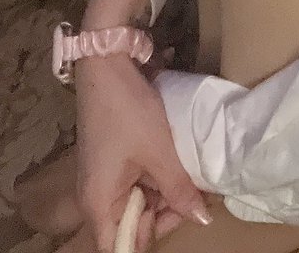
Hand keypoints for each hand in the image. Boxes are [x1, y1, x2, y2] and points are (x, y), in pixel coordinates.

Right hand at [75, 53, 210, 252]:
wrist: (108, 63)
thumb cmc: (128, 112)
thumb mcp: (159, 152)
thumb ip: (179, 189)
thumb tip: (201, 219)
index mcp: (99, 203)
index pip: (120, 245)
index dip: (150, 237)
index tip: (181, 216)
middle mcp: (98, 196)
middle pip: (132, 223)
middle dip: (166, 213)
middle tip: (199, 194)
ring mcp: (106, 176)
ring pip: (139, 201)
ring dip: (166, 192)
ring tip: (196, 178)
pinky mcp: (115, 158)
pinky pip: (138, 180)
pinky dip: (159, 176)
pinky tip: (181, 166)